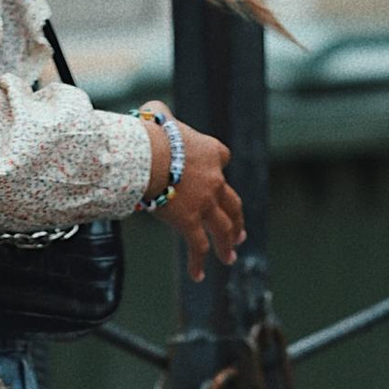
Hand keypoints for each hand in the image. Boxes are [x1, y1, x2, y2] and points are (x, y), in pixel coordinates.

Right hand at [141, 107, 245, 282]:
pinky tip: (198, 277)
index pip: (223, 158)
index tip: (214, 173)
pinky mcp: (191, 222)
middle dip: (237, 220)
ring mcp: (206, 203)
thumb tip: (150, 111)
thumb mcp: (158, 115)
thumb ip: (160, 114)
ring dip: (227, 244)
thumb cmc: (149, 133)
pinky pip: (198, 247)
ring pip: (223, 229)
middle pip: (233, 203)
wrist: (148, 155)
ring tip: (229, 257)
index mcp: (212, 151)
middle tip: (239, 233)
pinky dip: (198, 263)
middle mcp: (215, 179)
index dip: (218, 167)